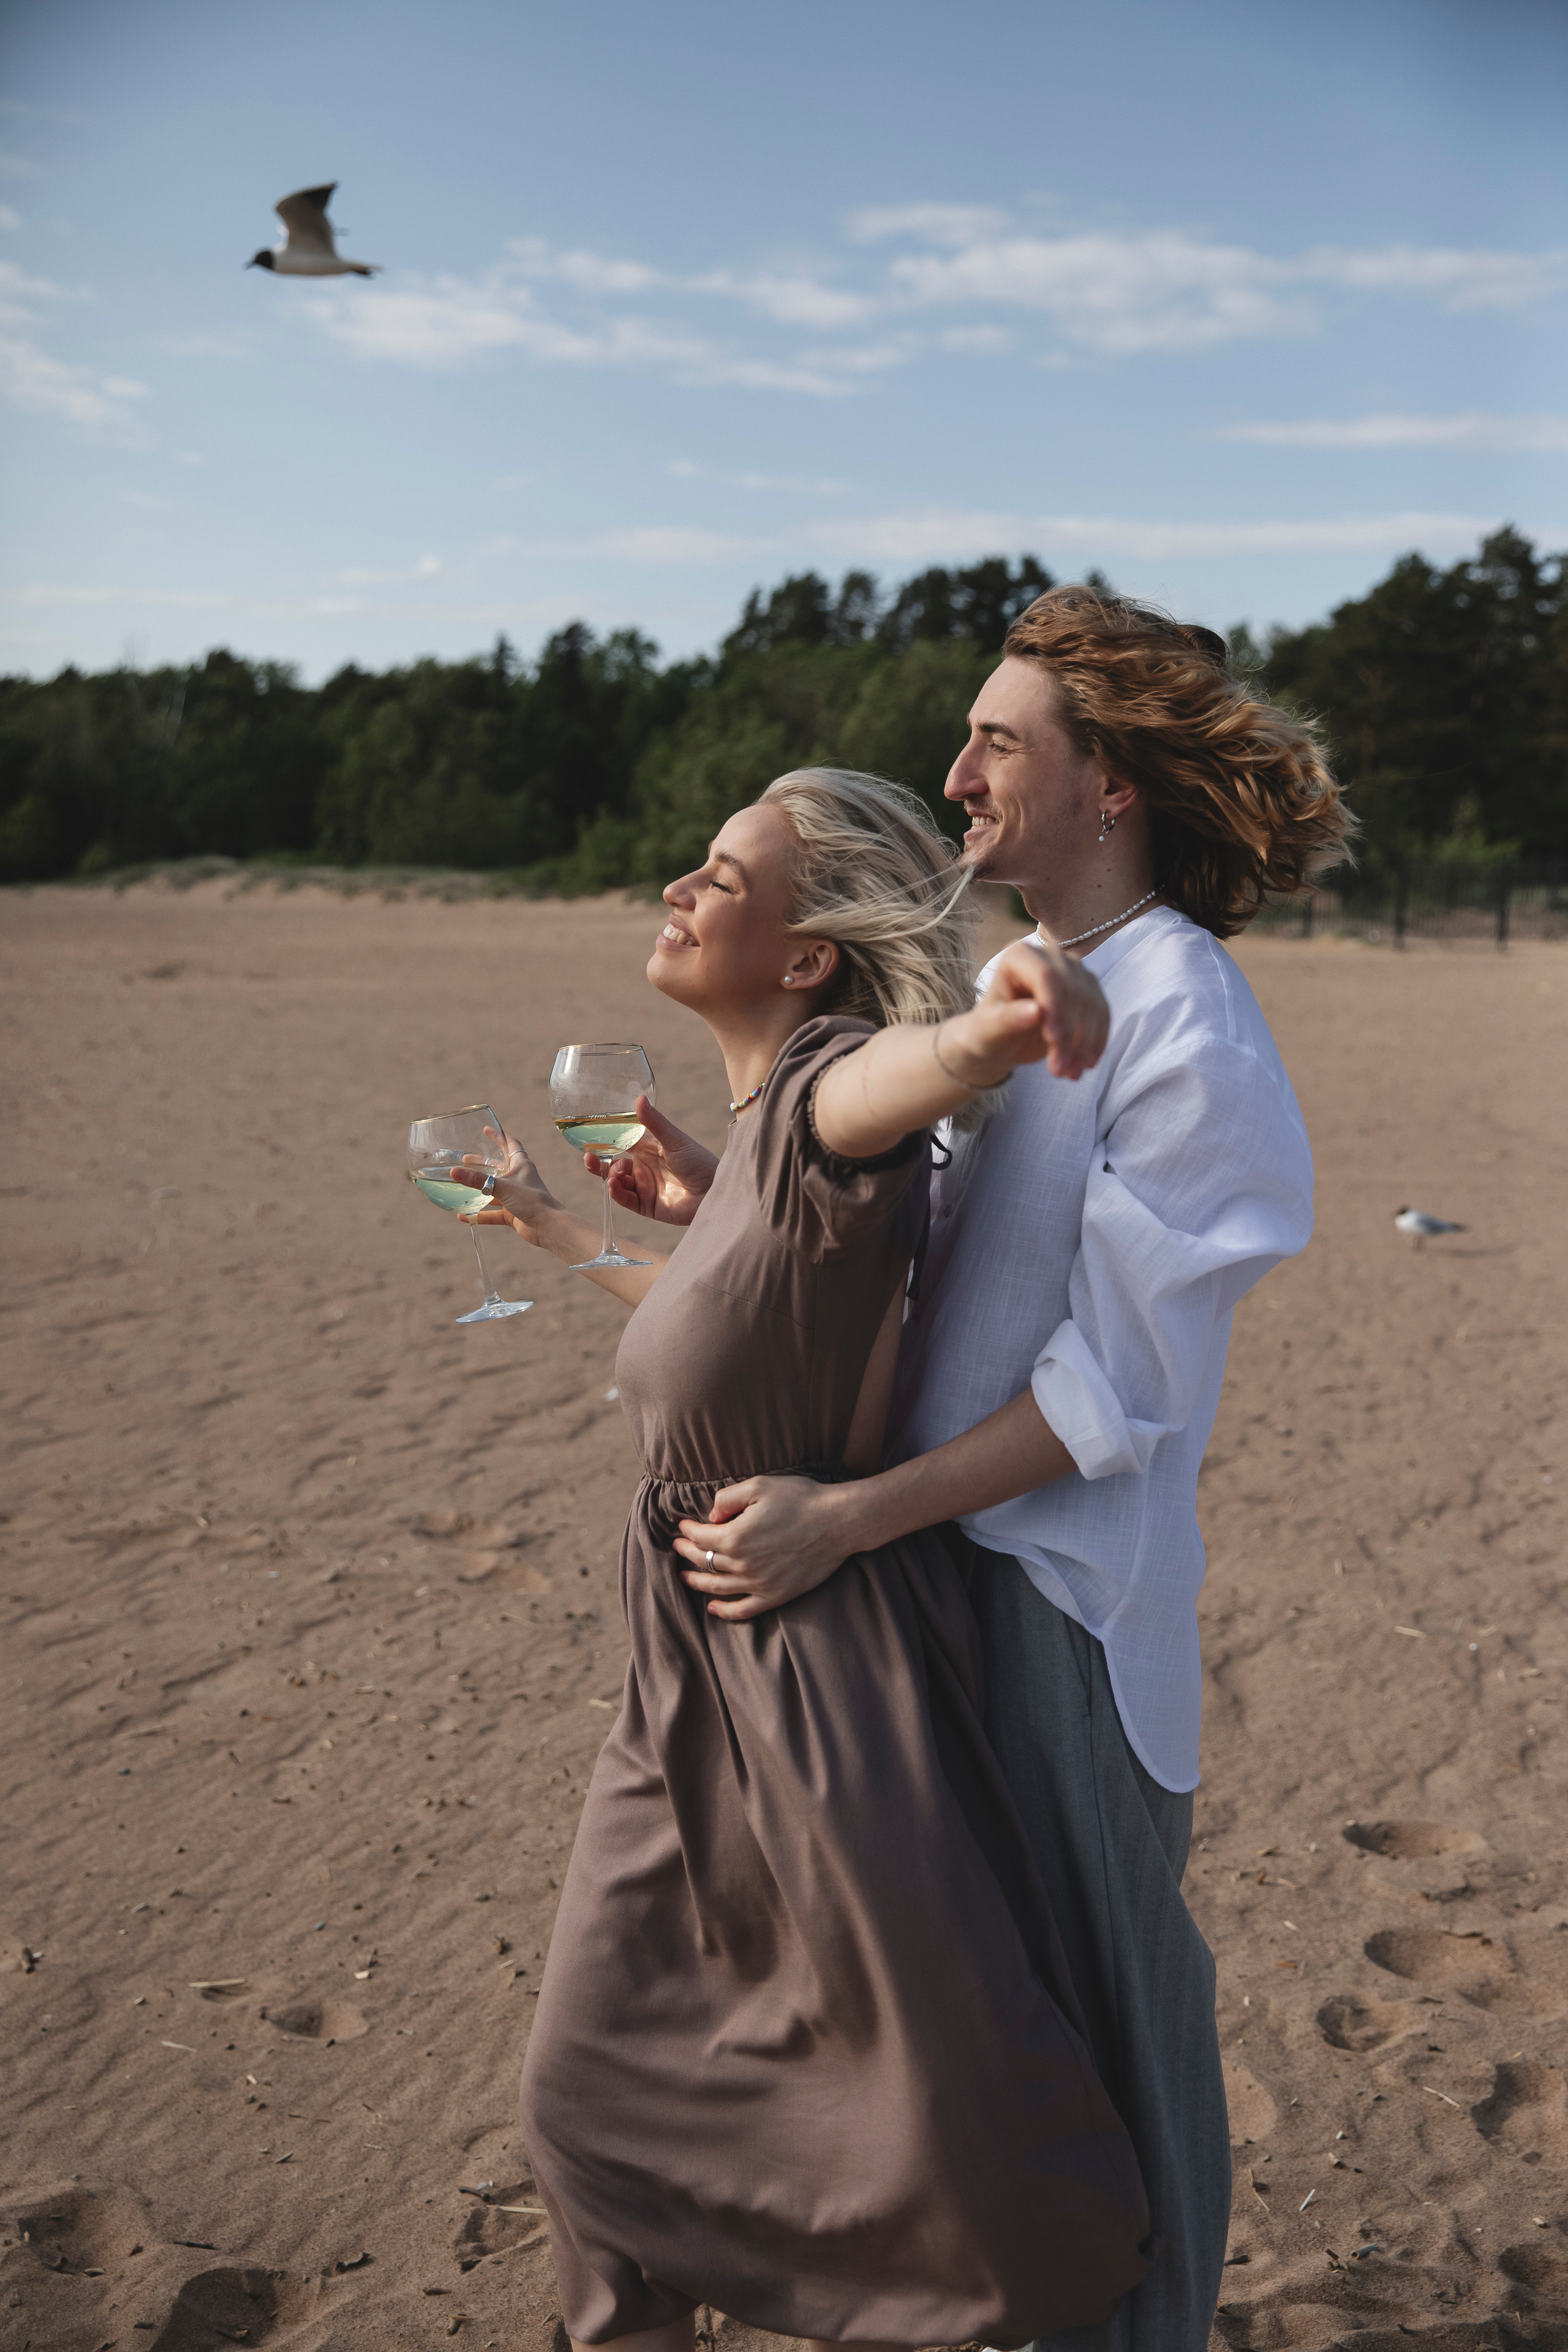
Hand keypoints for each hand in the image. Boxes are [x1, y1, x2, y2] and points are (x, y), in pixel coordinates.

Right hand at [445, 1126, 562, 1246]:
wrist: (547, 1226)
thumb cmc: (531, 1200)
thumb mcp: (502, 1187)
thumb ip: (477, 1180)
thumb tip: (454, 1172)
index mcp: (521, 1165)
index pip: (510, 1144)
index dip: (499, 1136)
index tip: (486, 1130)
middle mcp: (518, 1179)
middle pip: (498, 1167)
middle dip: (482, 1163)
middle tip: (465, 1159)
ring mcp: (515, 1197)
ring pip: (493, 1190)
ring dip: (478, 1188)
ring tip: (461, 1183)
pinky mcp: (512, 1213)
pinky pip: (492, 1213)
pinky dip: (479, 1213)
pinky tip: (463, 1216)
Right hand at [588, 1096, 718, 1225]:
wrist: (713, 1191)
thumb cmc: (699, 1161)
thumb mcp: (674, 1140)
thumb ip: (654, 1122)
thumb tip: (638, 1098)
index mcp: (648, 1149)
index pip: (620, 1143)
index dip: (604, 1140)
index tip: (590, 1136)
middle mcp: (643, 1168)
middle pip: (612, 1164)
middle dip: (598, 1161)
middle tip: (589, 1156)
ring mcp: (644, 1187)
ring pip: (615, 1182)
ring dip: (609, 1175)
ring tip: (614, 1172)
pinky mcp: (646, 1205)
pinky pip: (625, 1199)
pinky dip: (616, 1192)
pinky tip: (613, 1185)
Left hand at [674, 1476, 854, 1619]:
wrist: (838, 1522)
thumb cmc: (800, 1499)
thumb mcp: (759, 1485)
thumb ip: (727, 1498)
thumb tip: (711, 1515)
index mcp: (735, 1537)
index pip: (699, 1537)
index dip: (687, 1530)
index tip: (682, 1525)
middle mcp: (742, 1565)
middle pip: (704, 1561)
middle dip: (687, 1553)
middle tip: (678, 1547)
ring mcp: (759, 1584)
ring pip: (717, 1587)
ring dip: (697, 1581)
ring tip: (684, 1576)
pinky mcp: (776, 1596)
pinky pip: (744, 1610)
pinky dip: (725, 1611)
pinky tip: (713, 1608)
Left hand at [946, 938, 1108, 1084]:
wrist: (1002, 1038)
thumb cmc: (989, 1030)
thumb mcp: (990, 1029)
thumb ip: (1008, 1019)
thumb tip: (1037, 1012)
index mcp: (1019, 956)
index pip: (1046, 976)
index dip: (1055, 1007)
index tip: (1054, 1041)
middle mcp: (1050, 955)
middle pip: (1072, 990)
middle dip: (1070, 1034)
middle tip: (1059, 1071)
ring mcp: (1073, 970)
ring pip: (1091, 1003)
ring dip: (1085, 1042)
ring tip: (1071, 1074)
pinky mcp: (1088, 988)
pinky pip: (1101, 1012)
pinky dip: (1097, 1040)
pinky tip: (1088, 1063)